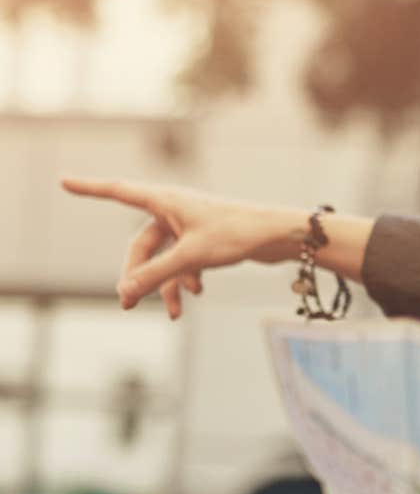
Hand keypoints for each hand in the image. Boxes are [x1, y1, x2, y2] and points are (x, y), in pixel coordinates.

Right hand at [61, 177, 304, 318]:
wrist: (281, 235)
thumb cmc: (238, 235)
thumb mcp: (192, 257)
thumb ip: (156, 275)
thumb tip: (124, 292)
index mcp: (166, 200)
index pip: (119, 191)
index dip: (90, 188)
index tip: (63, 180)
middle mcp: (175, 208)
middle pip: (142, 244)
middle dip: (137, 274)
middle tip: (127, 303)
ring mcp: (191, 224)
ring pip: (164, 257)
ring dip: (164, 284)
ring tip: (171, 313)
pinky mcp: (207, 238)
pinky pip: (183, 260)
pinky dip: (185, 278)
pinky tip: (195, 295)